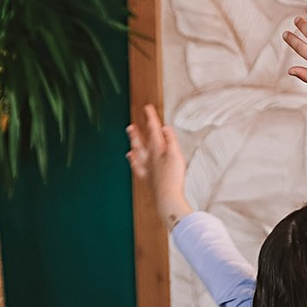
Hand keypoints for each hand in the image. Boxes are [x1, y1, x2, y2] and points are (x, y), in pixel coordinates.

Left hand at [127, 104, 191, 225]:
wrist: (167, 197)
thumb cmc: (173, 177)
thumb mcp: (176, 156)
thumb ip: (170, 140)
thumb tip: (164, 127)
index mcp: (157, 151)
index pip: (154, 131)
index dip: (150, 119)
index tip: (147, 108)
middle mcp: (149, 158)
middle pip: (141, 142)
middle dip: (137, 133)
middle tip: (130, 126)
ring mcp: (147, 169)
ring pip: (138, 154)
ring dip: (134, 146)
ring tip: (130, 141)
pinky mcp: (147, 179)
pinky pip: (137, 168)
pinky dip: (133, 162)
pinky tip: (131, 158)